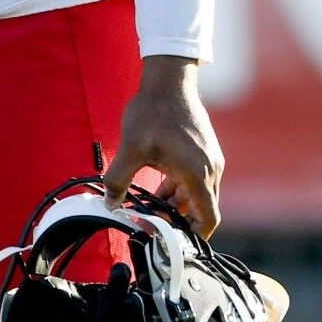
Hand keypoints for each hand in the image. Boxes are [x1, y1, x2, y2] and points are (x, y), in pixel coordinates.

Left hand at [103, 55, 223, 236]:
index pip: (209, 219)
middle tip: (154, 224)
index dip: (195, 236)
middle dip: (179, 220)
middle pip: (202, 208)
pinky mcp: (204, 150)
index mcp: (198, 173)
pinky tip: (158, 187)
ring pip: (197, 194)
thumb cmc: (154, 111)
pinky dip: (180, 188)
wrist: (169, 79)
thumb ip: (119, 179)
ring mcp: (209, 158)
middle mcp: (210, 168)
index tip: (176, 242)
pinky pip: (195, 179)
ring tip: (150, 207)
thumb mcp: (131, 148)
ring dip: (177, 204)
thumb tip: (110, 202)